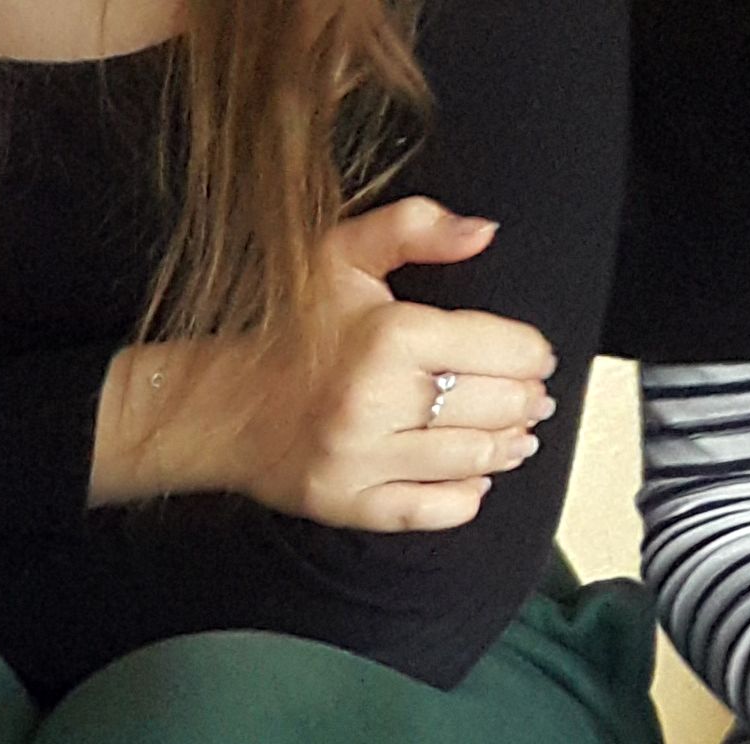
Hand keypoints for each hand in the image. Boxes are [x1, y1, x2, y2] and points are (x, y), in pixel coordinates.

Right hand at [103, 198, 553, 531]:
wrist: (217, 405)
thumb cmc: (288, 329)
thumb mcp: (342, 257)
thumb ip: (415, 228)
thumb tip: (485, 232)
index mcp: (389, 335)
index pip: (507, 350)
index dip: (532, 353)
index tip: (530, 355)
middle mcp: (376, 400)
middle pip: (500, 408)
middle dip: (526, 401)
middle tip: (530, 396)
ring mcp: (361, 458)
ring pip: (475, 460)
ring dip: (507, 447)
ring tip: (514, 435)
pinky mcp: (347, 502)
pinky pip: (433, 510)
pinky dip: (467, 497)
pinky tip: (473, 478)